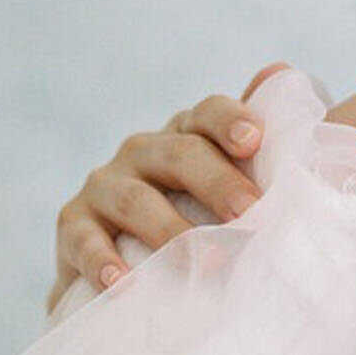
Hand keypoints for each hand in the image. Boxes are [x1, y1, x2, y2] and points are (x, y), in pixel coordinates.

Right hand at [49, 66, 288, 307]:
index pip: (208, 113)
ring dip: (170, 230)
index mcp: (187, 137)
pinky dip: (102, 259)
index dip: (230, 120)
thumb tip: (282, 69)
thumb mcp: (233, 195)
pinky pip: (84, 238)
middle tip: (249, 214)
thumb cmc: (199, 229)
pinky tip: (123, 282)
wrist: (134, 285)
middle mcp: (143, 152)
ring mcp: (104, 186)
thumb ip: (264, 147)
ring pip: (136, 198)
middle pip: (179, 153)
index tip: (254, 141)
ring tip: (205, 261)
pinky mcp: (72, 227)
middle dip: (216, 182)